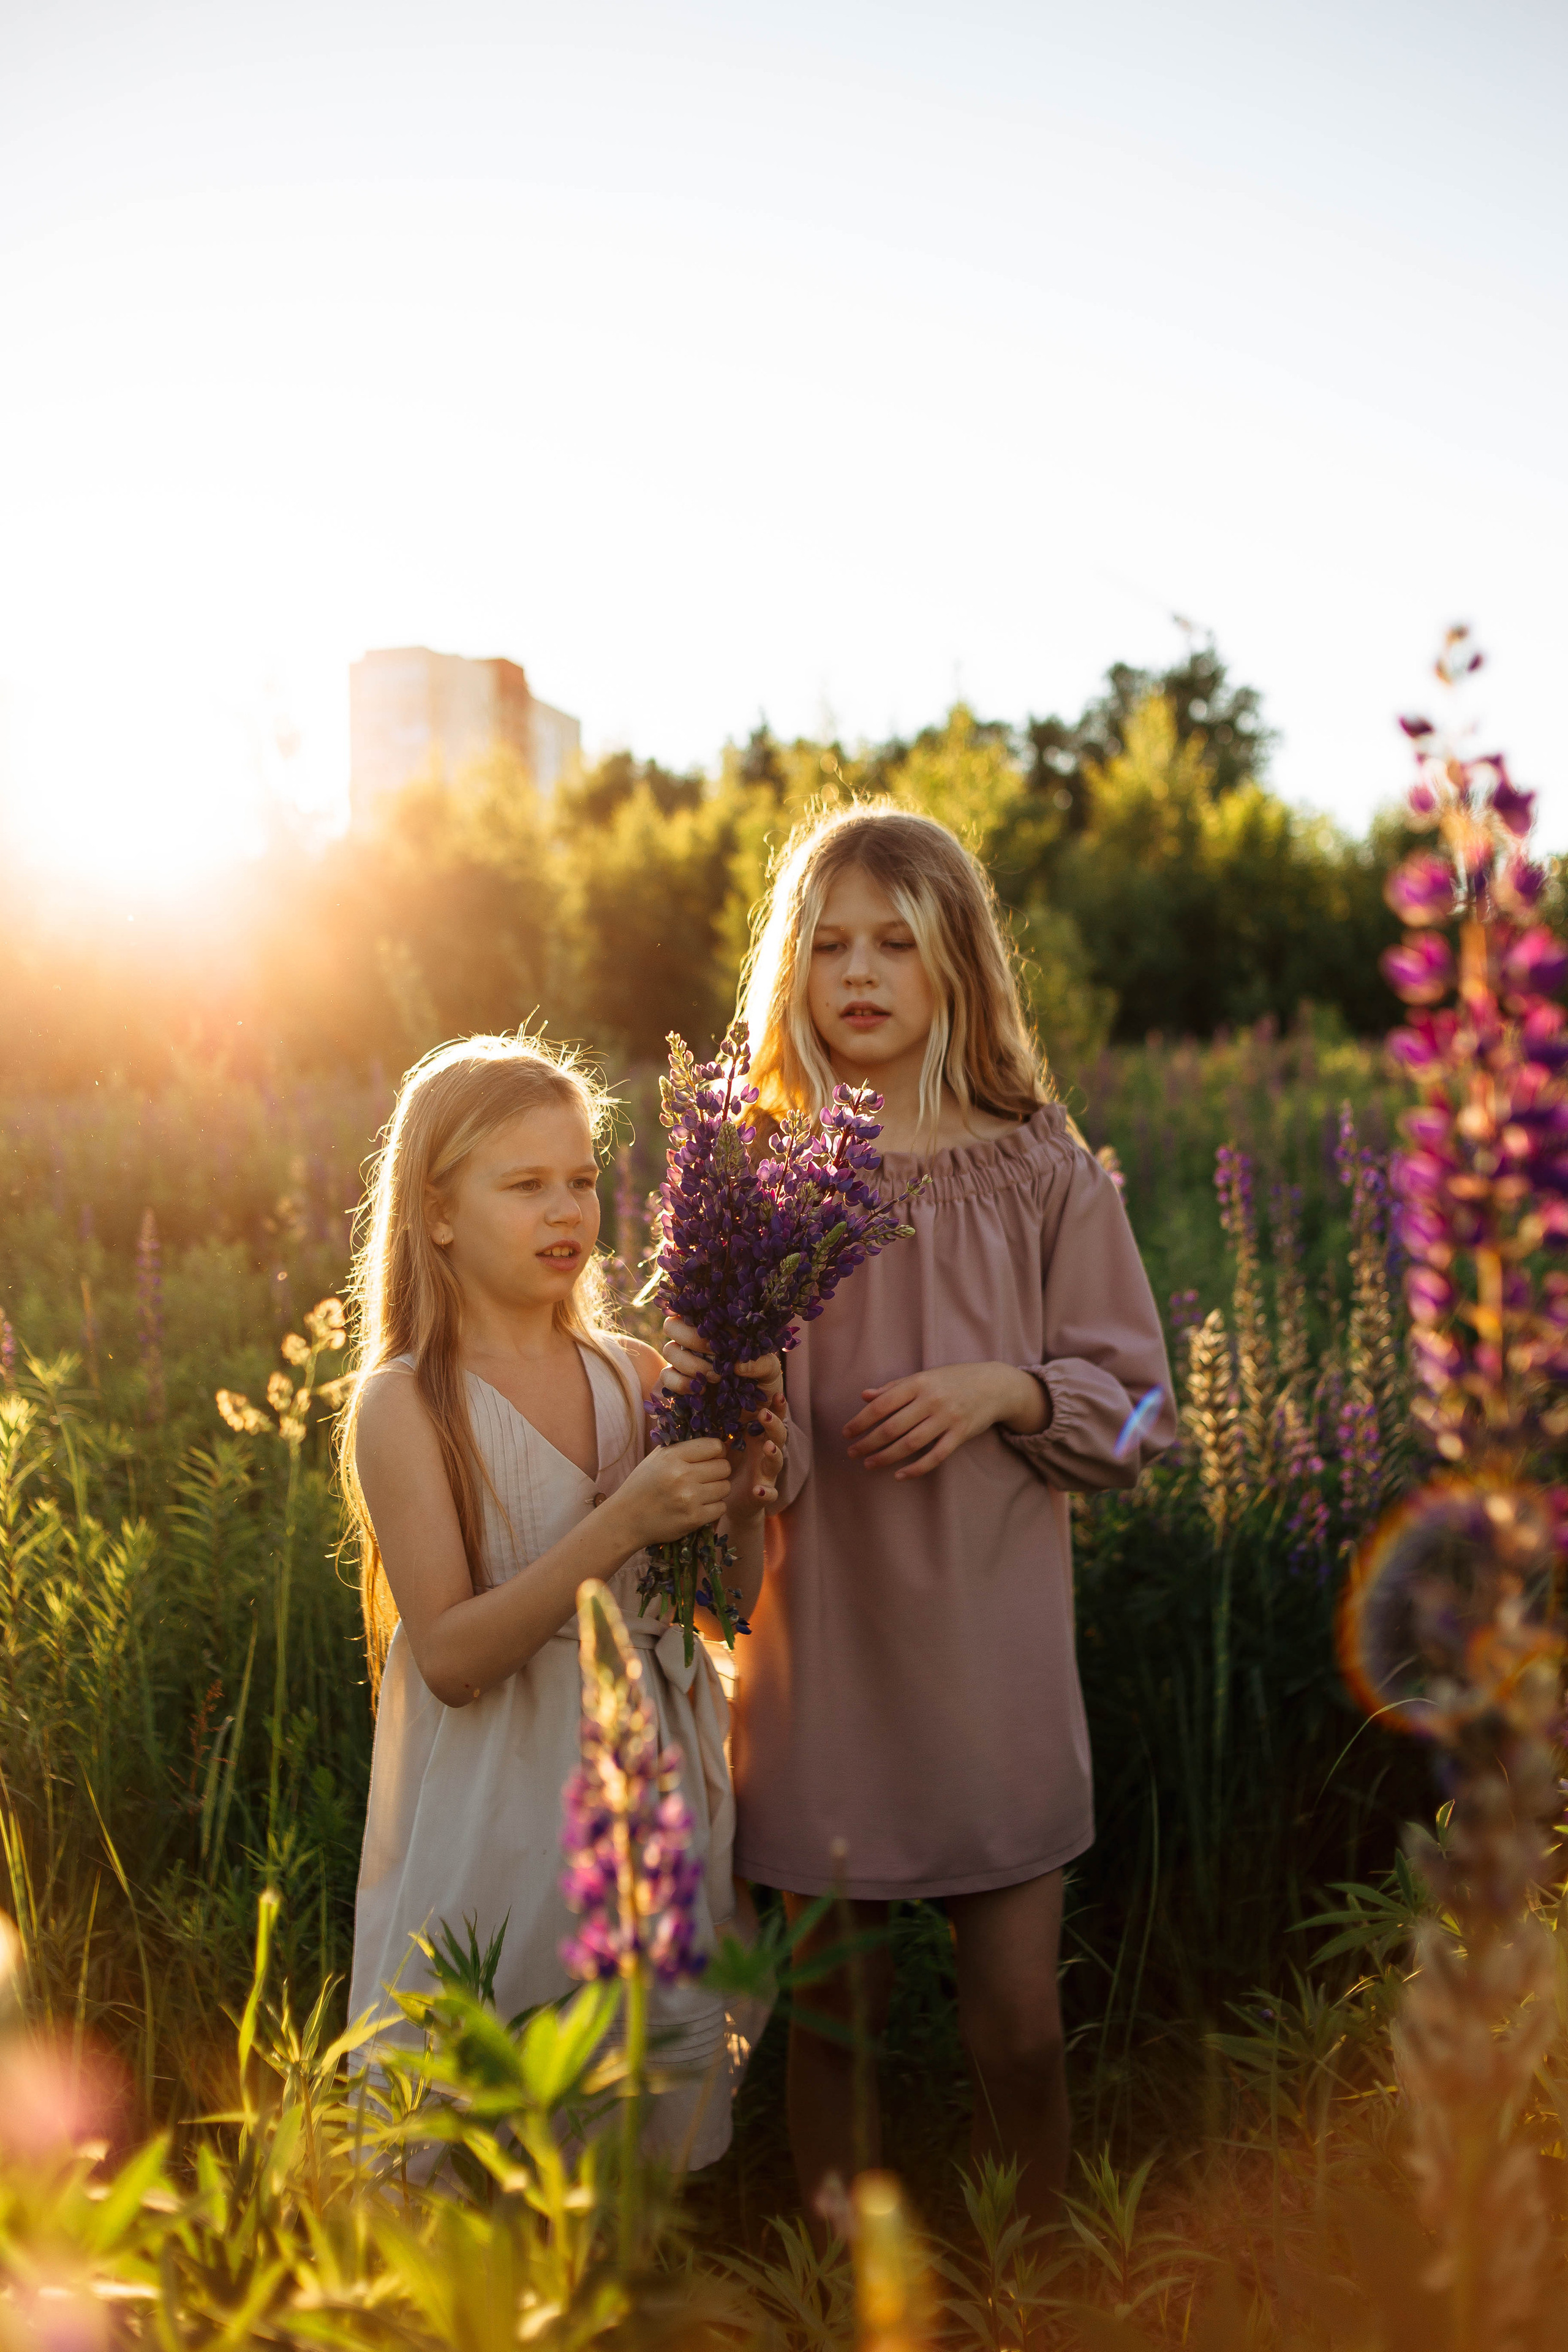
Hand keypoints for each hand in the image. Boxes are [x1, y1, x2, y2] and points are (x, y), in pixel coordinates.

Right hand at [608, 1437, 734, 1545]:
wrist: (626, 1520)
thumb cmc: (642, 1486)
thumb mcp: (656, 1459)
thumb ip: (682, 1449)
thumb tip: (714, 1445)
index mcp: (673, 1456)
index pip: (714, 1446)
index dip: (717, 1452)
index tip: (712, 1458)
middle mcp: (682, 1475)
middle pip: (724, 1467)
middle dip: (718, 1471)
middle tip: (706, 1477)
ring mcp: (689, 1498)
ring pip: (725, 1487)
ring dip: (717, 1490)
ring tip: (702, 1493)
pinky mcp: (694, 1518)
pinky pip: (721, 1508)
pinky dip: (714, 1508)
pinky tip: (700, 1506)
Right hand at [660, 1316, 783, 1403]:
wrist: (757, 1409)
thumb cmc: (763, 1380)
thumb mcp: (771, 1369)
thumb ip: (761, 1363)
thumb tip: (737, 1365)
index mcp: (715, 1326)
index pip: (693, 1307)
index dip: (694, 1309)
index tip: (715, 1323)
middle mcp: (695, 1339)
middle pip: (672, 1325)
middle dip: (692, 1338)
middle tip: (715, 1352)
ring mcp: (684, 1359)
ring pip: (669, 1350)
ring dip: (690, 1363)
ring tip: (716, 1377)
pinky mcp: (678, 1382)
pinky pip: (666, 1376)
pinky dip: (681, 1383)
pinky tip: (700, 1390)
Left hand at [724, 1404, 786, 1524]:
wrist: (731, 1500)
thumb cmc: (730, 1465)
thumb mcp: (727, 1443)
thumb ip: (727, 1425)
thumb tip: (713, 1398)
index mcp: (759, 1439)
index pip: (772, 1420)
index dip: (777, 1408)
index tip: (777, 1393)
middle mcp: (767, 1454)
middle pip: (778, 1437)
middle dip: (774, 1425)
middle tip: (764, 1414)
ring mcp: (767, 1475)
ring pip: (777, 1462)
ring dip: (774, 1454)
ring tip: (769, 1447)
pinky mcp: (763, 1495)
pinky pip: (769, 1494)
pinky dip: (766, 1492)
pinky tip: (759, 1490)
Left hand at [843, 1361, 1047, 1479]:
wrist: (994, 1385)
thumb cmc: (953, 1380)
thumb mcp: (923, 1376)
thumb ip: (893, 1387)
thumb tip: (864, 1396)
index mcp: (919, 1382)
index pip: (882, 1404)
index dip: (862, 1420)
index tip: (847, 1433)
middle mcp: (932, 1400)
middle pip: (893, 1427)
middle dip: (868, 1442)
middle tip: (852, 1452)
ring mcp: (947, 1418)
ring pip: (910, 1444)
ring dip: (886, 1457)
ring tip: (869, 1464)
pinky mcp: (960, 1435)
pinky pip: (935, 1456)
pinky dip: (916, 1468)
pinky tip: (899, 1475)